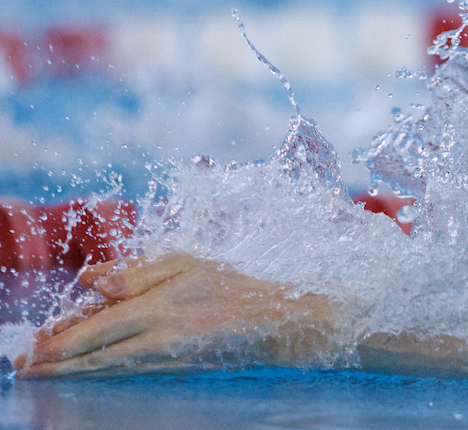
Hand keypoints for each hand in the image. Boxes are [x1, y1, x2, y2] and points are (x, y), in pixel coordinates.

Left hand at [15, 253, 336, 376]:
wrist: (273, 321)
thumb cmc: (231, 286)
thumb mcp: (185, 262)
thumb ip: (136, 270)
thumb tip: (90, 281)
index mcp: (158, 304)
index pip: (97, 326)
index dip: (61, 340)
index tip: (32, 346)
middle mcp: (157, 336)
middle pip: (94, 354)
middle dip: (56, 363)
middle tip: (24, 370)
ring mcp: (164, 357)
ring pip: (106, 367)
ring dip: (70, 372)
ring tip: (42, 374)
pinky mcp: (172, 368)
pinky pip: (126, 371)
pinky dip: (98, 372)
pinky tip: (85, 371)